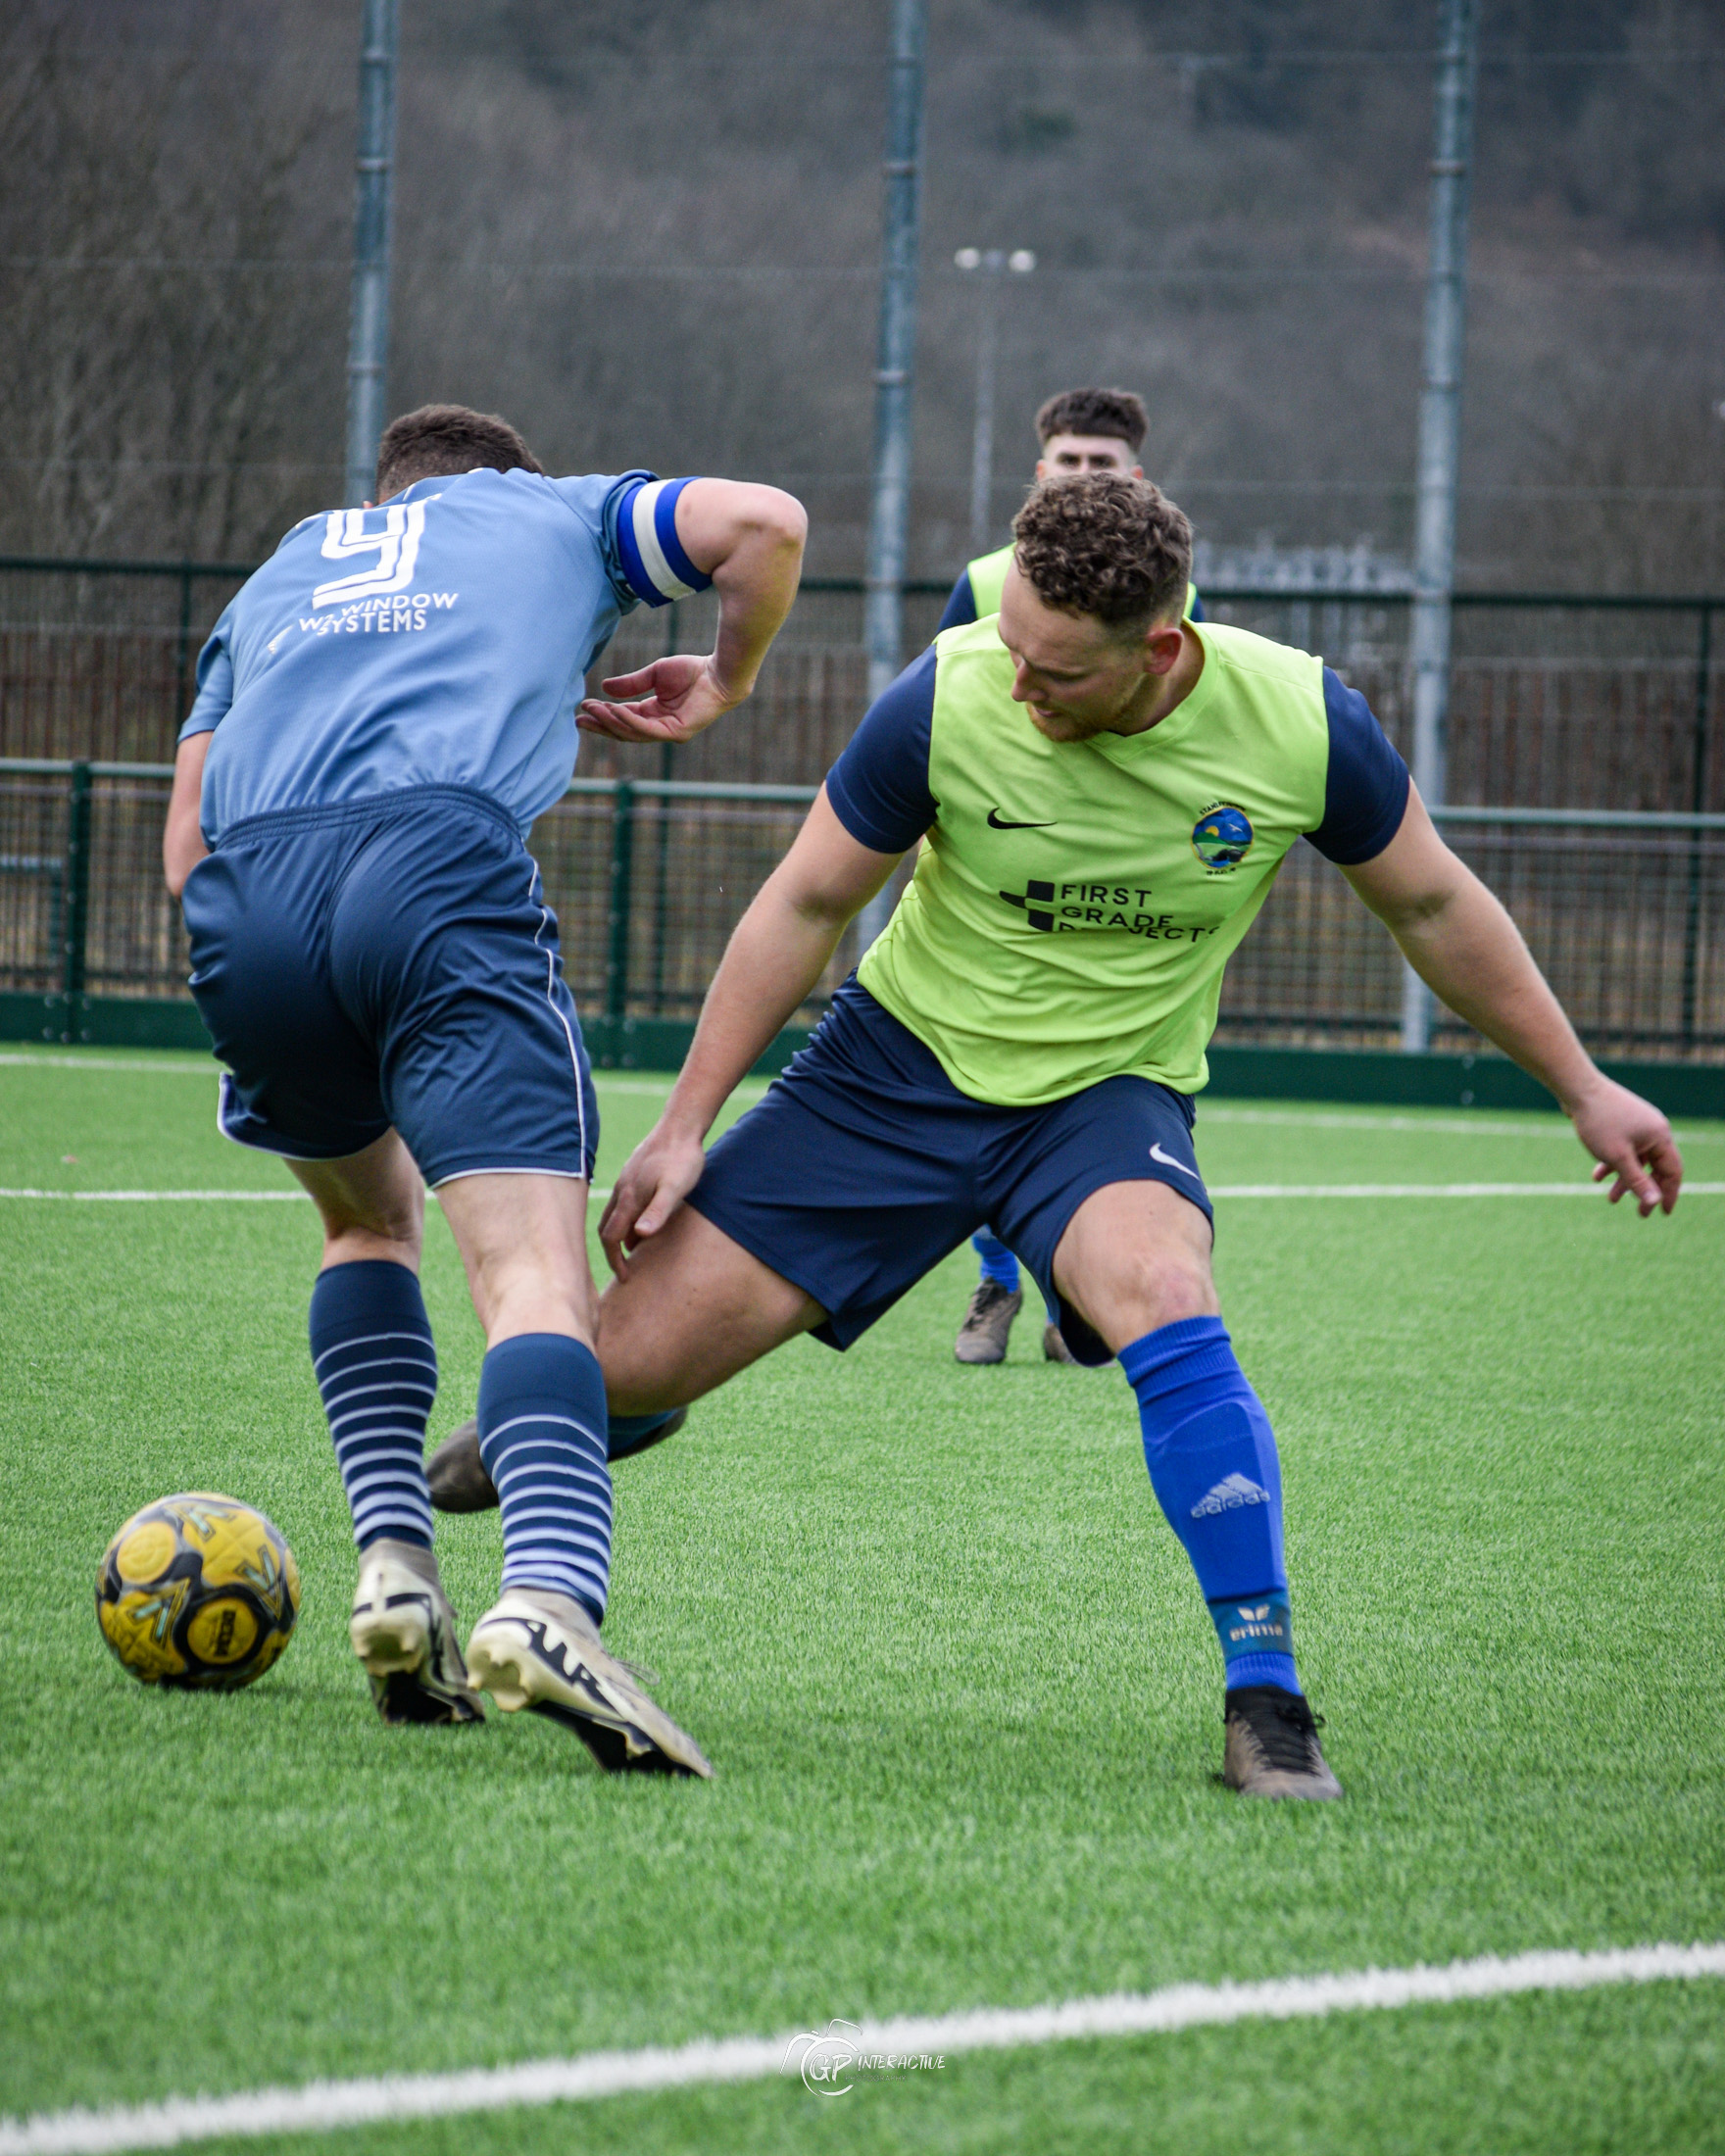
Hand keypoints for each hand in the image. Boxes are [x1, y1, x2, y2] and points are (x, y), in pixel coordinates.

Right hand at [578, 654, 744, 744]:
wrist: (718, 671)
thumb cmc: (692, 670)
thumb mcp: (654, 675)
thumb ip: (631, 683)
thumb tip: (604, 688)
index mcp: (654, 714)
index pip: (624, 719)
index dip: (603, 715)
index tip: (583, 708)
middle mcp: (660, 727)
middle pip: (624, 731)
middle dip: (601, 724)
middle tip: (579, 717)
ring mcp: (669, 733)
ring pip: (633, 732)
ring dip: (610, 722)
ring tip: (593, 710)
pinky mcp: (677, 733)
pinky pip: (647, 729)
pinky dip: (629, 720)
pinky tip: (613, 710)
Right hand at [598, 1119, 707, 1274]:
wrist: (681, 1126)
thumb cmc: (682, 1159)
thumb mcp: (675, 1188)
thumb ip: (658, 1211)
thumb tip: (640, 1236)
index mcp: (629, 1198)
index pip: (611, 1237)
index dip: (615, 1260)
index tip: (625, 1278)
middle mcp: (622, 1191)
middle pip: (607, 1228)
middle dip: (613, 1251)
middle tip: (627, 1270)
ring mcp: (626, 1181)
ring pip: (615, 1215)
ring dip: (621, 1235)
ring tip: (636, 1251)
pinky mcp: (634, 1174)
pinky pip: (623, 1203)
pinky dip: (628, 1219)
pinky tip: (644, 1221)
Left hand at [1570, 1077, 1682, 1215]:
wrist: (1577, 1089)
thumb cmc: (1599, 1122)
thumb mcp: (1618, 1158)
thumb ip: (1637, 1181)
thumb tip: (1655, 1202)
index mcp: (1660, 1137)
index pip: (1672, 1171)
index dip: (1669, 1194)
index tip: (1663, 1213)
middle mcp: (1654, 1130)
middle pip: (1655, 1167)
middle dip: (1644, 1190)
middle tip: (1639, 1213)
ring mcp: (1638, 1125)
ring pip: (1636, 1160)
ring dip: (1625, 1179)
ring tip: (1611, 1199)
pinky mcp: (1622, 1123)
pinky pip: (1624, 1149)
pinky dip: (1613, 1163)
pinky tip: (1597, 1176)